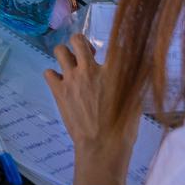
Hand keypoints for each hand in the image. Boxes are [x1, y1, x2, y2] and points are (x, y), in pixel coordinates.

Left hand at [46, 32, 131, 184]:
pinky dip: (54, 75)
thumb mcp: (136, 99)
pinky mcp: (59, 91)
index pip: (113, 44)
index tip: (112, 52)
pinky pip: (48, 72)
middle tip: (86, 56)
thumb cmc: (123, 126)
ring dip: (65, 56)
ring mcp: (72, 79)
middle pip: (78, 39)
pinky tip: (62, 83)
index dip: (113, 46)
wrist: (102, 145)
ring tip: (72, 67)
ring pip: (59, 51)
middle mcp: (90, 69)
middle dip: (80, 43)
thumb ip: (132, 81)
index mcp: (113, 70)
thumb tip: (136, 70)